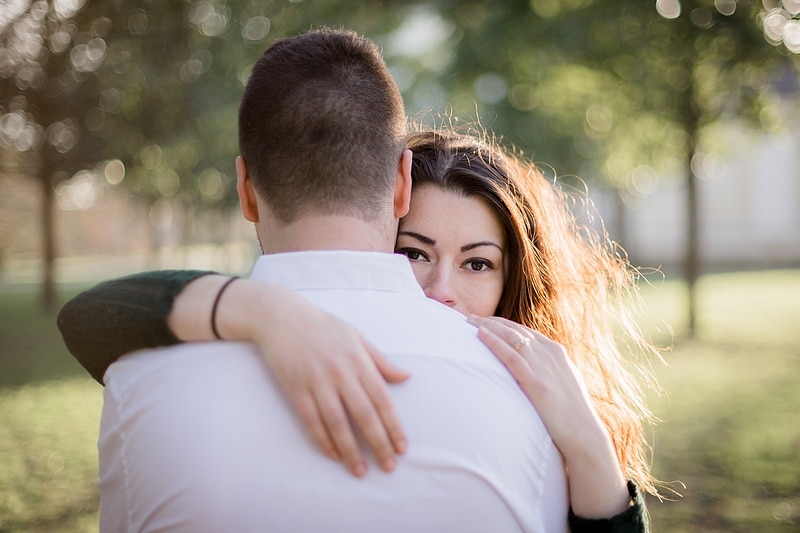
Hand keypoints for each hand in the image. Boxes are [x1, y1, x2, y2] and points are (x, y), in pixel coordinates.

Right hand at [246, 285, 409, 477]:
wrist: (280, 316)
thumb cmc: (322, 325)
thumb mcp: (355, 336)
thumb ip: (380, 360)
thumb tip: (406, 376)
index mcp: (358, 360)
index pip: (382, 399)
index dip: (393, 426)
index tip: (402, 447)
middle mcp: (340, 372)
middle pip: (364, 415)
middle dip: (378, 444)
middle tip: (389, 467)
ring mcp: (316, 382)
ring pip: (338, 424)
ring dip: (351, 450)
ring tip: (361, 471)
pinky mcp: (295, 388)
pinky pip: (312, 421)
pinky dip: (323, 440)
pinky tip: (334, 455)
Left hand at [467, 315, 597, 448]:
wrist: (583, 433)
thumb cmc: (571, 413)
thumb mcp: (562, 382)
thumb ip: (548, 371)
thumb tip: (534, 369)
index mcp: (556, 352)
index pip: (524, 331)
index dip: (503, 324)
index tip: (485, 321)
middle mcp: (550, 353)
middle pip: (515, 329)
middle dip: (491, 321)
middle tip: (470, 317)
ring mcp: (543, 366)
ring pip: (511, 337)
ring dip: (488, 326)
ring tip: (469, 321)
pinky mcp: (536, 381)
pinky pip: (511, 356)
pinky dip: (494, 342)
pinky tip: (480, 335)